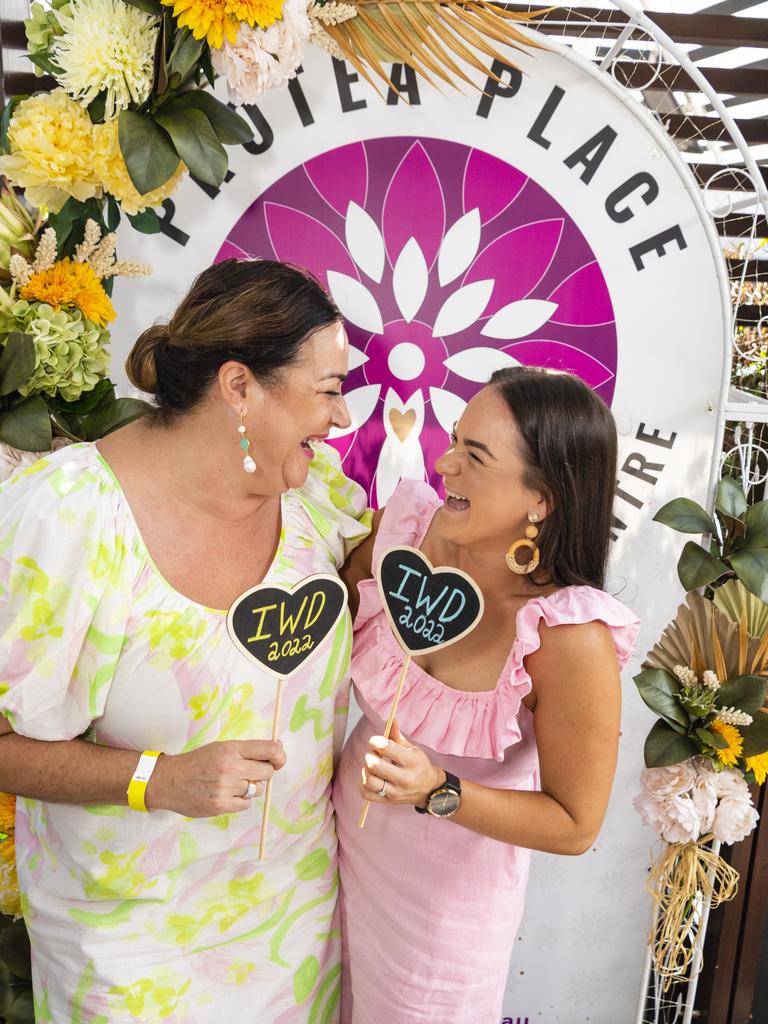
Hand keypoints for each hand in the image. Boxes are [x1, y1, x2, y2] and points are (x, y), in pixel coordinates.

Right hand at [146, 740, 286, 816]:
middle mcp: (231, 767)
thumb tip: (278, 748)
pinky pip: (245, 804)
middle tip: (250, 773)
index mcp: (232, 749)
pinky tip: (226, 794)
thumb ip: (247, 750)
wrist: (170, 780)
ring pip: (257, 790)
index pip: (269, 749)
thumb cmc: (198, 762)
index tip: (279, 760)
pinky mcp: (221, 805)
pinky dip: (240, 800)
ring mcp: (226, 787)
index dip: (280, 755)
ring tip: (233, 784)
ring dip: (250, 788)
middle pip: (267, 772)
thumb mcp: (221, 747)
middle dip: (263, 773)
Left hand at [359, 722, 443, 806]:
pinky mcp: (387, 802)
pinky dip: (362, 784)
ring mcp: (395, 792)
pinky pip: (366, 793)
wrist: (427, 789)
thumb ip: (397, 736)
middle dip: (370, 755)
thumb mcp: (412, 749)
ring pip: (368, 780)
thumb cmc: (419, 765)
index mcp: (411, 761)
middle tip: (375, 754)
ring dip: (366, 769)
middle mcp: (404, 778)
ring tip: (372, 766)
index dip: (375, 740)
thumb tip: (390, 720)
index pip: (386, 747)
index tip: (375, 741)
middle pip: (374, 765)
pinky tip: (370, 777)